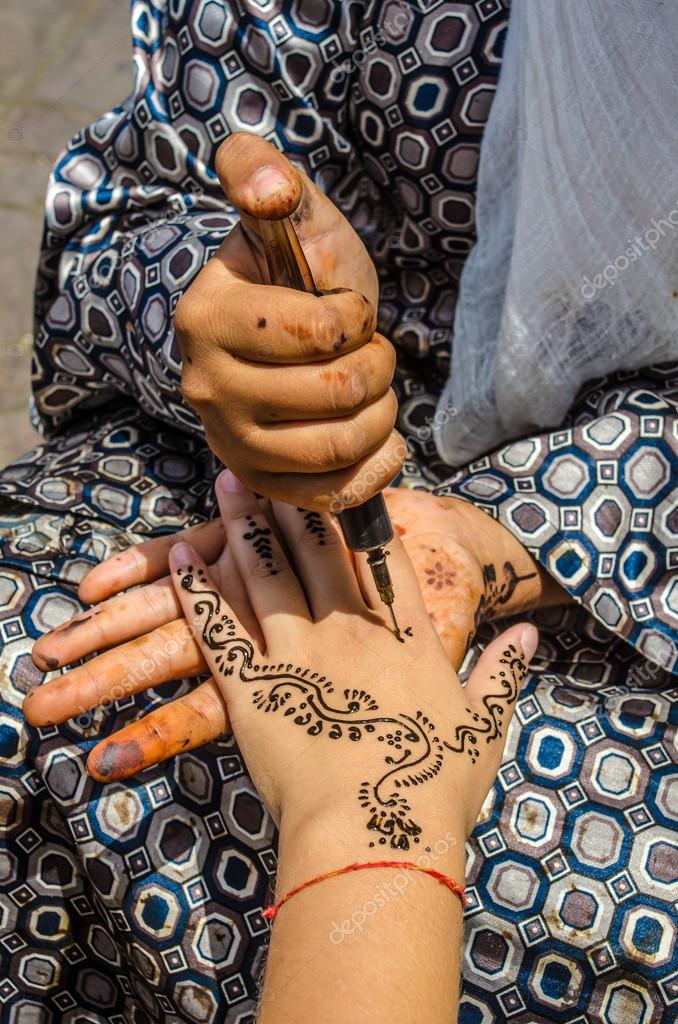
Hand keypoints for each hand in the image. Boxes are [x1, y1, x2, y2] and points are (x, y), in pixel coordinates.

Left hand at [166, 473, 536, 841]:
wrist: (374, 835)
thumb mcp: (483, 728)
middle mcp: (350, 631)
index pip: (383, 559)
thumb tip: (530, 636)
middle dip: (295, 503)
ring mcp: (297, 653)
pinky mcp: (251, 685)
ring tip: (227, 485)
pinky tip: (183, 557)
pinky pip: (218, 626)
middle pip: (319, 551)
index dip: (363, 516)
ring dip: (244, 526)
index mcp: (407, 639)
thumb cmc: (433, 789)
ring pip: (266, 573)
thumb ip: (502, 673)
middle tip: (271, 466)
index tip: (345, 483)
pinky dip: (197, 589)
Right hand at [176, 131, 402, 508]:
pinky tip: (378, 435)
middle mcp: (207, 388)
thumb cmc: (295, 273)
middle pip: (336, 393)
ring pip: (340, 445)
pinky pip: (334, 494)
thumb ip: (267, 176)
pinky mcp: (261, 481)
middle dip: (376, 365)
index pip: (319, 333)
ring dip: (380, 412)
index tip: (346, 308)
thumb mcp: (291, 214)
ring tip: (371, 389)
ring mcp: (231, 443)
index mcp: (207, 318)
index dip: (357, 318)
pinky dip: (376, 464)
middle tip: (368, 351)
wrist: (274, 334)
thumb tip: (269, 190)